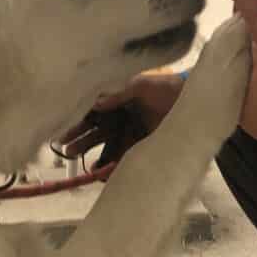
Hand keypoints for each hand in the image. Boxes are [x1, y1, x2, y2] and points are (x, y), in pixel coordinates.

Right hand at [60, 73, 184, 166]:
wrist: (193, 102)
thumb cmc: (165, 87)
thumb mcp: (140, 84)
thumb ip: (119, 93)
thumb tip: (96, 102)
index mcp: (117, 100)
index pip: (91, 112)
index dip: (77, 121)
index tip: (63, 129)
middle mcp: (120, 118)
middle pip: (95, 131)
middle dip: (79, 140)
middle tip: (66, 149)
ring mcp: (129, 133)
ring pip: (105, 146)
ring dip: (91, 154)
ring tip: (78, 161)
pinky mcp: (140, 146)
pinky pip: (121, 158)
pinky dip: (109, 165)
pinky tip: (99, 171)